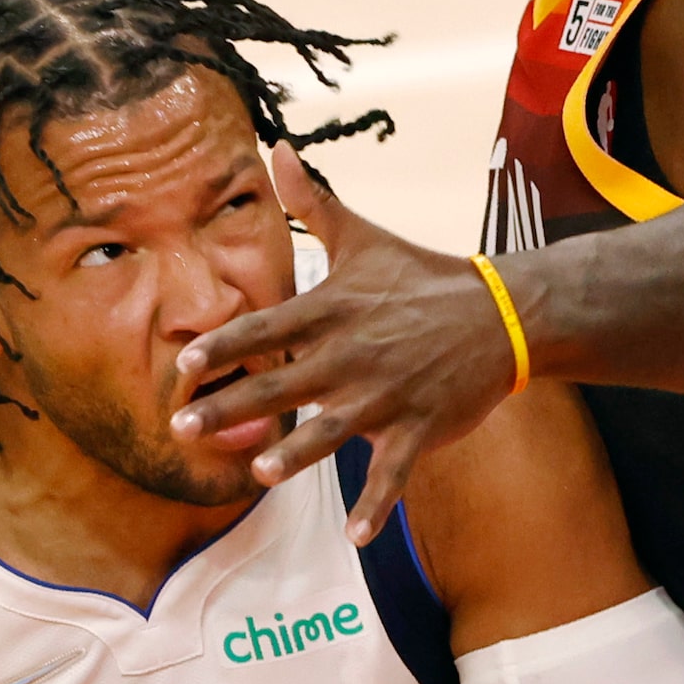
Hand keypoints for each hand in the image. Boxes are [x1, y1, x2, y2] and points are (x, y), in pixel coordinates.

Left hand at [170, 143, 520, 541]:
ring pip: (335, 429)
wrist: (501, 313)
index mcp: (334, 310)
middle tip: (183, 428)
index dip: (224, 346)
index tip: (182, 364)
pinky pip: (395, 472)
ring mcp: (388, 394)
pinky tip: (355, 537)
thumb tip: (273, 146)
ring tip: (260, 473)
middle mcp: (354, 353)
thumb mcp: (364, 236)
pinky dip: (378, 506)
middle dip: (232, 407)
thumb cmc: (422, 276)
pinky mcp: (420, 426)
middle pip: (283, 383)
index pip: (267, 329)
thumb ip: (311, 201)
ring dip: (299, 453)